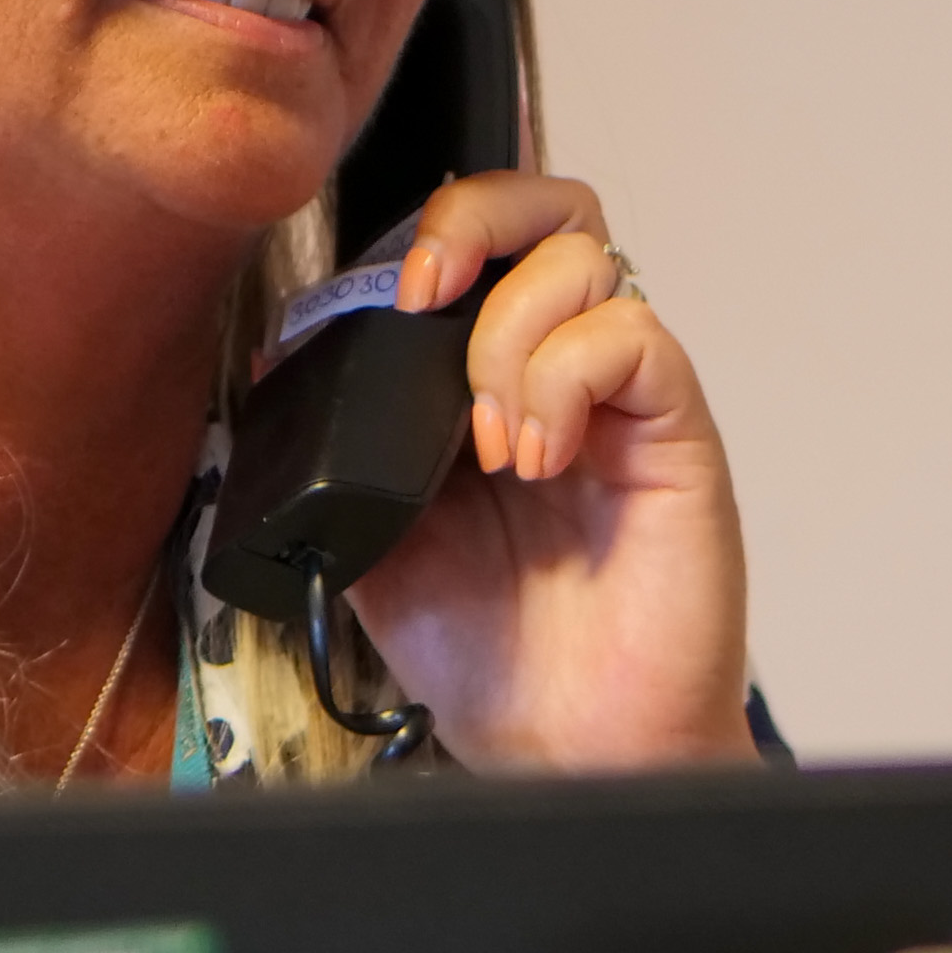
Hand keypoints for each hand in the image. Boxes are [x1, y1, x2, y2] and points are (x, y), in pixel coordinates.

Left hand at [332, 170, 757, 769]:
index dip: (423, 232)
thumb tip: (277, 365)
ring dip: (508, 335)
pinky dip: (563, 379)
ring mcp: (620, 399)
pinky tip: (532, 459)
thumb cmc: (488, 649)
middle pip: (550, 207)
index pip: (478, 239)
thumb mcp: (372, 540)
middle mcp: (562, 369)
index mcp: (487, 378)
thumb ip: (339, 452)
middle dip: (474, 219)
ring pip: (586, 260)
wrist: (559, 745)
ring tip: (486, 446)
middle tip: (422, 295)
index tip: (369, 298)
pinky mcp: (674, 436)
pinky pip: (635, 338)